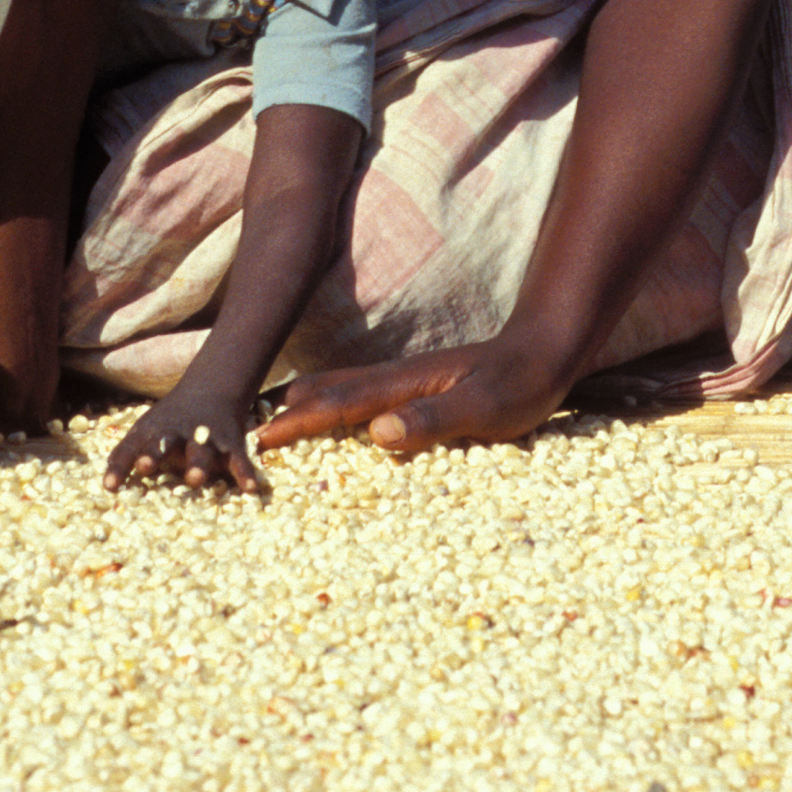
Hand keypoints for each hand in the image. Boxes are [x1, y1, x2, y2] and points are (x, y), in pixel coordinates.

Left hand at [109, 383, 268, 495]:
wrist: (212, 390)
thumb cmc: (169, 423)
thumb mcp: (144, 431)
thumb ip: (126, 455)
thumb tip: (107, 486)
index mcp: (153, 431)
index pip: (131, 448)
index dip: (120, 465)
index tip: (110, 486)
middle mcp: (177, 433)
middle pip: (164, 443)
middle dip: (154, 454)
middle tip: (145, 466)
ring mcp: (205, 437)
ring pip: (201, 450)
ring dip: (197, 463)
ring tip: (195, 479)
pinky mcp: (231, 443)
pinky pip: (239, 460)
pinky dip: (245, 472)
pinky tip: (250, 488)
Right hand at [252, 341, 573, 454]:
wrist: (546, 351)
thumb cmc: (520, 384)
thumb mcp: (485, 408)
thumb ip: (434, 418)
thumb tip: (378, 434)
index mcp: (403, 384)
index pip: (338, 403)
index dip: (296, 423)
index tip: (258, 440)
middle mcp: (395, 380)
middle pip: (326, 390)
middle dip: (284, 410)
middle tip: (244, 437)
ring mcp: (404, 382)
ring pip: (339, 391)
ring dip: (304, 407)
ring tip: (270, 426)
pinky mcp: (415, 390)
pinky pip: (360, 399)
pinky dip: (331, 408)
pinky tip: (332, 423)